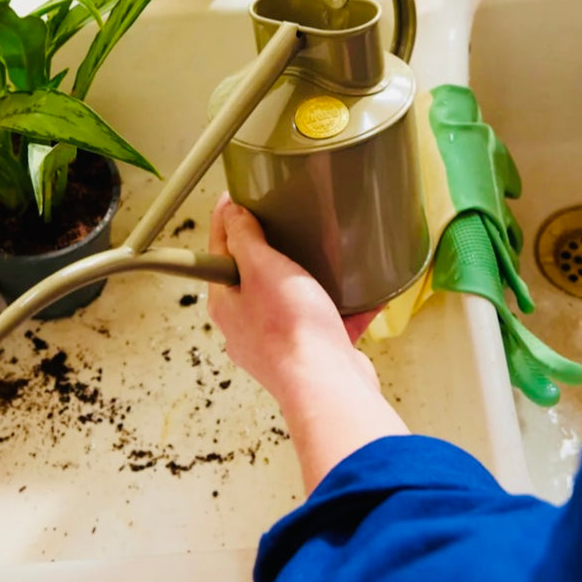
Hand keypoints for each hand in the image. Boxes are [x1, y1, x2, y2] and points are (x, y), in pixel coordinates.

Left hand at [206, 194, 382, 408]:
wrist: (327, 386)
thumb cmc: (291, 330)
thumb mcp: (262, 267)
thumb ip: (245, 239)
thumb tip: (232, 215)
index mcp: (226, 303)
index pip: (218, 250)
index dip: (226, 219)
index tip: (237, 196)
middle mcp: (247, 325)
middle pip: (253, 276)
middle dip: (269, 249)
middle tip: (283, 220)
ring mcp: (279, 342)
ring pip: (290, 300)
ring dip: (307, 278)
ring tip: (324, 255)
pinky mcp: (312, 353)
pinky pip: (327, 322)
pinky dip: (345, 307)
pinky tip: (364, 293)